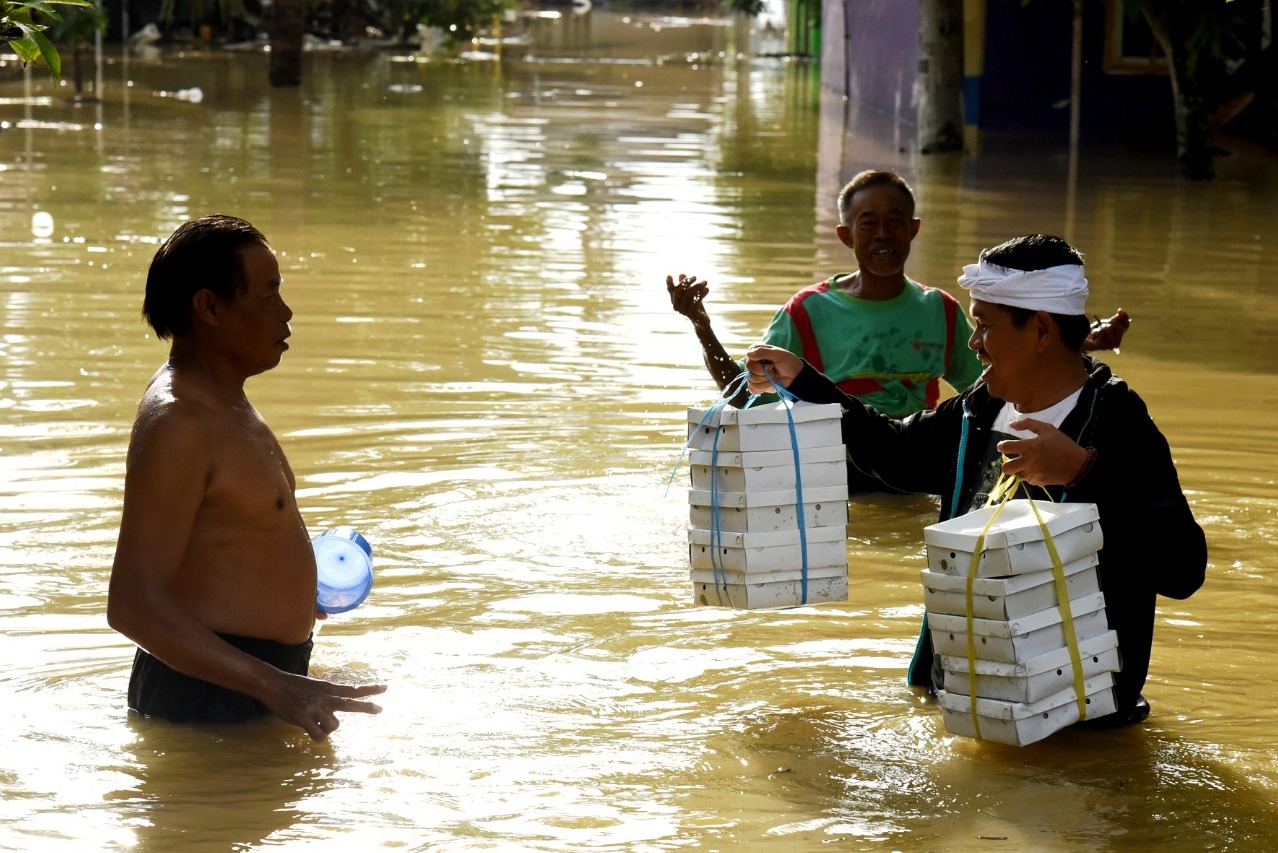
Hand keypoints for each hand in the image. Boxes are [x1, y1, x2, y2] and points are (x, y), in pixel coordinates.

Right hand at [267, 672, 386, 740]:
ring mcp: (315, 708)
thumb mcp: (315, 687)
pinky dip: (317, 738)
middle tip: (380, 709)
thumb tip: (334, 714)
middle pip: (350, 704)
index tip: (385, 688)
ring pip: (333, 726)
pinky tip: (311, 733)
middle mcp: (325, 698)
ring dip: (327, 729)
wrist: (274, 685)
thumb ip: (327, 698)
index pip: (353, 689)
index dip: (369, 689)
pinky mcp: (304, 718)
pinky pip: (318, 735)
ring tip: (315, 724)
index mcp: (329, 689)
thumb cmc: (293, 688)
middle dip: (366, 707)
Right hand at [666, 273, 710, 327]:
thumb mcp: (690, 296)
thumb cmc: (693, 308)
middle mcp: (676, 307)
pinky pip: (696, 302)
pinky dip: (702, 294)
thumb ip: (686, 286)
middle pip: (679, 291)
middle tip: (695, 277)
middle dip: (686, 282)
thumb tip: (681, 274)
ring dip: (697, 286)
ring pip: (688, 295)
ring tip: (705, 282)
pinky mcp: (692, 315)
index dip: (669, 284)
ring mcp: (683, 311)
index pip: (670, 291)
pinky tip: (707, 289)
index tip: (669, 276)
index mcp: (675, 301)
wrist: (700, 324)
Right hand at [743, 344, 802, 394]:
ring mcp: (753, 374)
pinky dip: (763, 388)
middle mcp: (752, 362)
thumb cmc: (788, 362)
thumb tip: (748, 354)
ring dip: (765, 381)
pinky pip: (752, 389)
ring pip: (751, 382)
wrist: (794, 376)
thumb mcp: (778, 354)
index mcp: (755, 352)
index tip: (771, 365)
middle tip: (773, 370)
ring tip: (773, 376)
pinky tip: (770, 383)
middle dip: (764, 374)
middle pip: (749, 373)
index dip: (759, 367)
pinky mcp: (755, 385)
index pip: (749, 361)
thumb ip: (763, 352)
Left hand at [996, 418, 1089, 486]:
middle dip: (1006, 465)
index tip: (1003, 446)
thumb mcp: (1047, 429)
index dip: (1001, 446)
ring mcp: (1033, 473)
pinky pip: (1028, 480)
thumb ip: (1028, 424)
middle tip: (1013, 460)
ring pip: (1017, 475)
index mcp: (1029, 447)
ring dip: (1021, 470)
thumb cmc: (1062, 444)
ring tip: (1029, 465)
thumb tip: (1012, 424)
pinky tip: (1039, 470)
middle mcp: (1028, 461)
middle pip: (1006, 468)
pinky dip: (1031, 476)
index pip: (1006, 447)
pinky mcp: (1038, 481)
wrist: (1078, 464)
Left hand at [1083, 308, 1129, 352]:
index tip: (1119, 310)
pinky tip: (1093, 335)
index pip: (1126, 325)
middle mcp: (1117, 342)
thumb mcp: (1105, 323)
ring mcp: (1109, 345)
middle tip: (1104, 323)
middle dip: (1111, 322)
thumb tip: (1121, 311)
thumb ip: (1114, 319)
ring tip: (1097, 331)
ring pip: (1109, 328)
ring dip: (1102, 327)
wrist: (1082, 341)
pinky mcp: (1102, 346)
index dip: (1124, 317)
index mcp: (1119, 336)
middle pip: (1119, 327)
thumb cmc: (1095, 332)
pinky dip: (1096, 331)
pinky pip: (1101, 332)